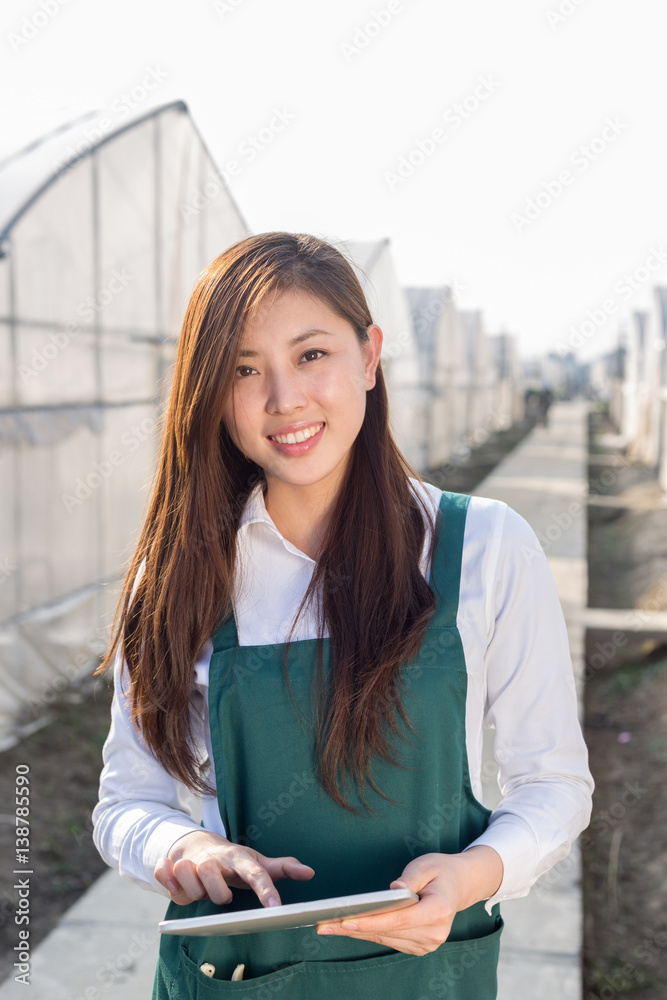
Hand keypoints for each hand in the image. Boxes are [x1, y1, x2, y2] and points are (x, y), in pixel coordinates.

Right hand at [154, 829, 314, 906]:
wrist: (199, 844)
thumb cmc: (233, 860)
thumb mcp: (257, 862)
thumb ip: (281, 869)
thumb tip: (310, 872)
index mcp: (240, 859)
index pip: (256, 874)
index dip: (266, 890)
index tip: (275, 908)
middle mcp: (215, 859)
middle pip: (215, 881)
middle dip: (217, 894)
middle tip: (221, 894)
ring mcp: (192, 861)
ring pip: (188, 877)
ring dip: (192, 890)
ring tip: (199, 889)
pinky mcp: (172, 864)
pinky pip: (164, 871)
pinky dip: (166, 879)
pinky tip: (173, 884)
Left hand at [316, 847, 502, 955]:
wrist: (459, 885)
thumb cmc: (441, 871)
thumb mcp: (427, 864)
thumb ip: (410, 878)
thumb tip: (392, 890)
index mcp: (439, 911)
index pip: (398, 920)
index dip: (370, 921)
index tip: (344, 920)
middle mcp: (434, 933)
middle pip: (387, 932)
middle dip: (353, 928)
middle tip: (322, 924)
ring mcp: (428, 944)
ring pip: (384, 939)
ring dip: (356, 933)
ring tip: (327, 926)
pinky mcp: (419, 947)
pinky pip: (388, 940)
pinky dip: (368, 933)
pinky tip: (347, 927)